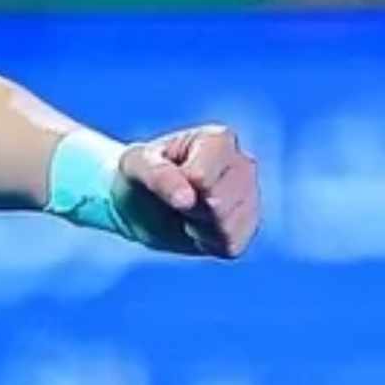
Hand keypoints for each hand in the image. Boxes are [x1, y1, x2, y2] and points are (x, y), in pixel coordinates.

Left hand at [119, 126, 259, 257]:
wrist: (141, 203)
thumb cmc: (138, 176)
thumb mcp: (135, 166)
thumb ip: (159, 175)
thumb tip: (188, 199)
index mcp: (218, 139)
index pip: (202, 179)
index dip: (178, 190)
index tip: (169, 182)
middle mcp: (242, 163)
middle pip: (218, 205)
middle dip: (190, 210)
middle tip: (178, 201)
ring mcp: (249, 195)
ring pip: (228, 227)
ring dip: (199, 228)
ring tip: (188, 214)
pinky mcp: (248, 225)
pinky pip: (232, 245)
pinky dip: (209, 243)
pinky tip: (199, 229)